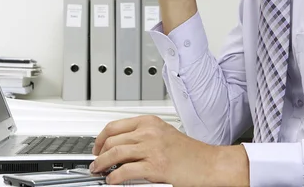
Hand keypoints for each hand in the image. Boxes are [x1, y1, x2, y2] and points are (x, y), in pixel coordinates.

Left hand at [90, 115, 219, 185]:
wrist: (209, 163)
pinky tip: (112, 181)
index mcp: (150, 122)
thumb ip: (143, 135)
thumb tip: (122, 144)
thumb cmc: (191, 152)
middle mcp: (149, 132)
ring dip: (101, 164)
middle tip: (95, 162)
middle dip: (98, 153)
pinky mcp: (154, 167)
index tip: (97, 146)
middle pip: (111, 140)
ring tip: (98, 171)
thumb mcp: (164, 134)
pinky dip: (114, 178)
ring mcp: (151, 148)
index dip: (100, 138)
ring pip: (114, 154)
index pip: (114, 126)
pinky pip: (125, 171)